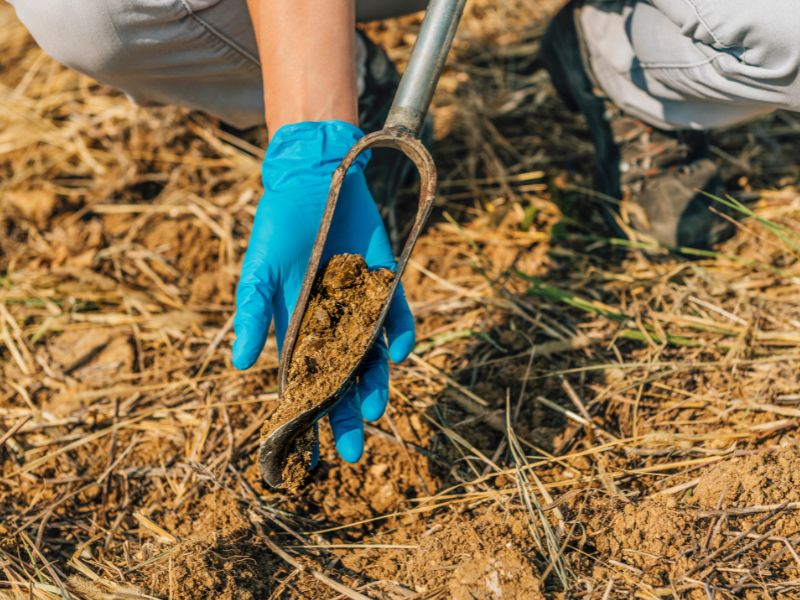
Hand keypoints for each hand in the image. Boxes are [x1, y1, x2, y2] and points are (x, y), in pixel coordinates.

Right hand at [232, 121, 414, 462]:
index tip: (308, 454)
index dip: (306, 416)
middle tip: (353, 452)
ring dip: (375, 385)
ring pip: (373, 357)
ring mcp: (363, 307)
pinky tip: (399, 353)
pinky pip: (399, 317)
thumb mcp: (259, 271)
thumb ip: (253, 313)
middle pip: (341, 380)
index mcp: (297, 328)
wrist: (315, 180)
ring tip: (374, 411)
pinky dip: (402, 335)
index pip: (303, 382)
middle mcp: (333, 325)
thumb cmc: (279, 226)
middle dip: (345, 416)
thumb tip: (238, 364)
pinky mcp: (388, 284)